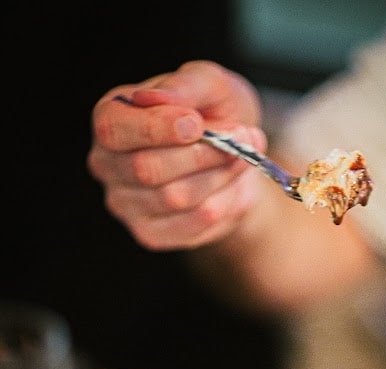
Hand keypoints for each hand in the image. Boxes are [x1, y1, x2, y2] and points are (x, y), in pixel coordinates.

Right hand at [87, 61, 267, 249]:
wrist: (235, 156)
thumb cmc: (214, 114)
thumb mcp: (210, 84)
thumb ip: (186, 85)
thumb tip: (156, 98)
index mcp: (111, 119)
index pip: (114, 129)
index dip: (156, 129)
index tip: (196, 123)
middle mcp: (107, 165)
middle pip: (147, 169)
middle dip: (202, 153)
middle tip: (242, 136)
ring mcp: (126, 205)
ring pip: (175, 198)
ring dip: (220, 175)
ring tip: (245, 156)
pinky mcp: (151, 234)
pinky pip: (191, 223)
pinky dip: (224, 203)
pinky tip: (236, 185)